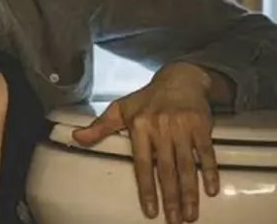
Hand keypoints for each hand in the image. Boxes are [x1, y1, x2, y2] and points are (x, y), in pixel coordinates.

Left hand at [73, 64, 217, 223]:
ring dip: (190, 193)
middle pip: (166, 170)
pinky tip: (212, 190)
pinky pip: (206, 153)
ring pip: (186, 166)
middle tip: (175, 221)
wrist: (179, 79)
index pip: (142, 164)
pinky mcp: (201, 126)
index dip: (147, 189)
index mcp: (138, 126)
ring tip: (191, 214)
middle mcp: (160, 127)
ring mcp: (182, 127)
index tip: (150, 211)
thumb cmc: (147, 99)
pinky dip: (210, 172)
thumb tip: (76, 137)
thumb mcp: (120, 109)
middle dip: (171, 198)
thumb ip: (99, 127)